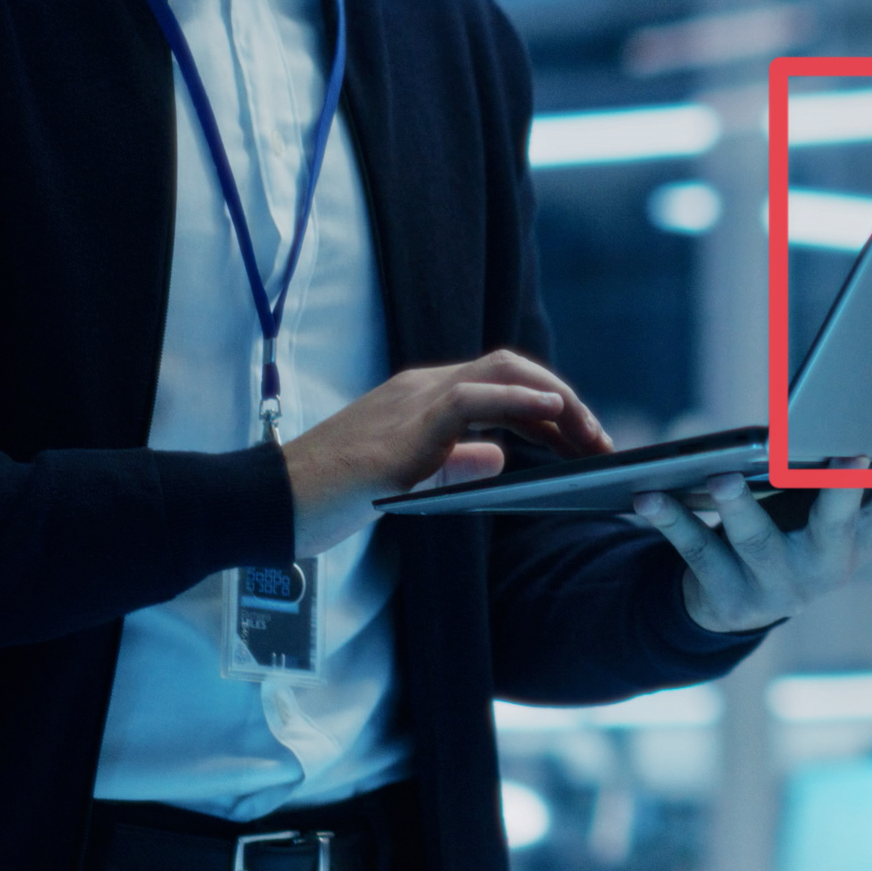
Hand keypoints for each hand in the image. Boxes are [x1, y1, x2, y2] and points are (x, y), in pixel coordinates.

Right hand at [282, 350, 609, 558]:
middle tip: (599, 440)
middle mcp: (421, 388)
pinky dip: (521, 398)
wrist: (271, 501)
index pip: (498, 386)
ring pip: (502, 372)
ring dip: (556, 400)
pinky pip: (475, 397)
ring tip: (591, 433)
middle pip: (510, 369)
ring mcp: (414, 400)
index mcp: (420, 400)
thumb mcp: (405, 481)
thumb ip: (450, 465)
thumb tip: (498, 455)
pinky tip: (553, 412)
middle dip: (563, 400)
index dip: (546, 406)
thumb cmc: (328, 497)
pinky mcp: (407, 425)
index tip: (581, 439)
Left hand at [633, 416, 871, 634]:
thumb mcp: (865, 524)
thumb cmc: (811, 541)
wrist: (742, 608)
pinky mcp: (720, 590)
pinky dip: (668, 521)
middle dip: (844, 487)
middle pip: (837, 521)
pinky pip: (691, 550)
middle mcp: (825, 563)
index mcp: (863, 537)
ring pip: (754, 540)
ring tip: (724, 479)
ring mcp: (772, 581)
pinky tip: (645, 495)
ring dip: (739, 509)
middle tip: (849, 452)